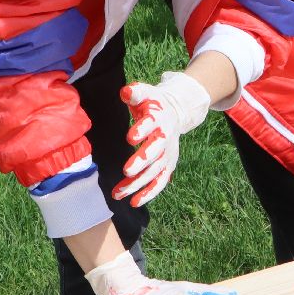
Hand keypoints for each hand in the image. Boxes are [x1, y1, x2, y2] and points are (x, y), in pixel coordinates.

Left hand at [114, 71, 211, 206]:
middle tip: (127, 171)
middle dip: (142, 162)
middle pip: (156, 152)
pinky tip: (134, 202)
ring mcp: (168, 154)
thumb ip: (135, 93)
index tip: (130, 138)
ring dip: (138, 183)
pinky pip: (160, 182)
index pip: (152, 124)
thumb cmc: (152, 103)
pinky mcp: (168, 165)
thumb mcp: (145, 93)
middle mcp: (166, 138)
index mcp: (159, 118)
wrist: (175, 112)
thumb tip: (126, 92)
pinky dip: (149, 193)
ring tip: (118, 193)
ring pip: (155, 171)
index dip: (142, 130)